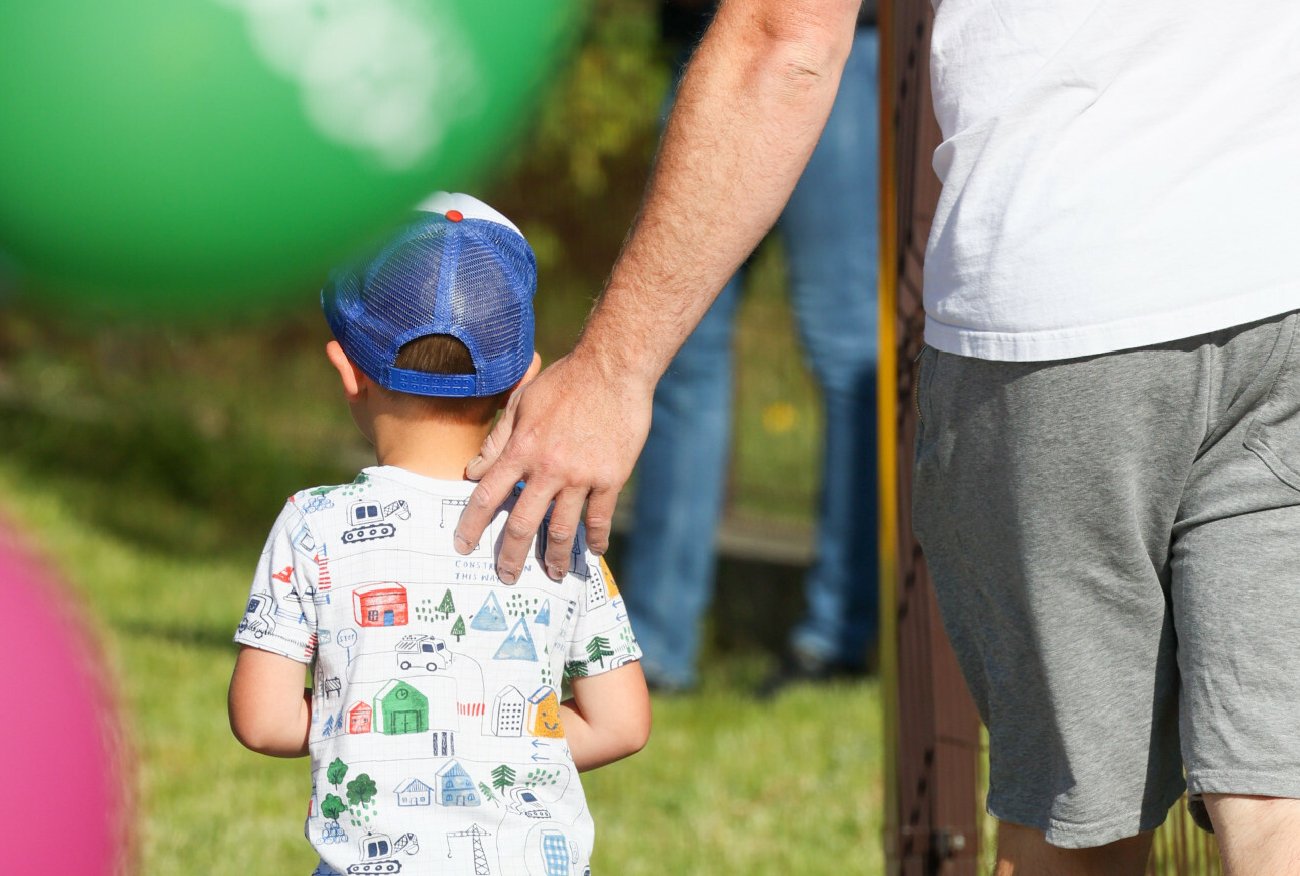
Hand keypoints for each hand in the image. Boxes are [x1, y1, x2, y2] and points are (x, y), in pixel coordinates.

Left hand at [455, 349, 653, 582]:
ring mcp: (581, 476)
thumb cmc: (564, 381)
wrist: (613, 369)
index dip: (471, 526)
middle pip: (523, 524)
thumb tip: (473, 471)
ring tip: (553, 574)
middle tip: (506, 576)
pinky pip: (598, 517)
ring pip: (562, 529)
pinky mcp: (611, 478)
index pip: (487, 496)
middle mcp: (548, 468)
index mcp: (521, 449)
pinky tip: (592, 550)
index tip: (462, 547)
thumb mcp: (521, 402)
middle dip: (510, 555)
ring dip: (555, 557)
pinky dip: (594, 538)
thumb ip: (497, 440)